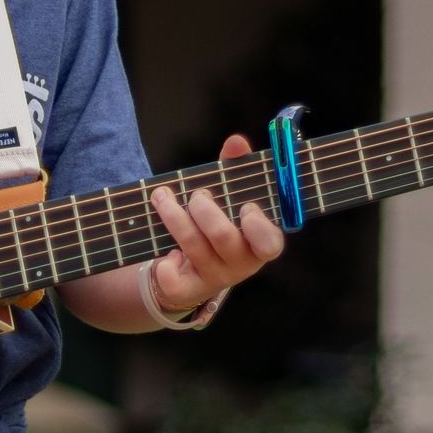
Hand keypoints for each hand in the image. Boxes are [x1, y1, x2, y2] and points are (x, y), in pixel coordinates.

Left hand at [148, 133, 284, 314]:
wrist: (192, 270)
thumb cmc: (218, 224)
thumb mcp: (229, 197)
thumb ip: (234, 169)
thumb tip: (236, 141)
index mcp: (260, 243)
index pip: (270, 244)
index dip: (259, 227)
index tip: (245, 207)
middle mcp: (241, 264)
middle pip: (223, 236)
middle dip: (203, 208)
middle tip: (196, 195)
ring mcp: (214, 278)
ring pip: (193, 246)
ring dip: (173, 215)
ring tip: (161, 196)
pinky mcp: (188, 290)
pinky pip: (173, 280)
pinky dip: (165, 263)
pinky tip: (167, 251)